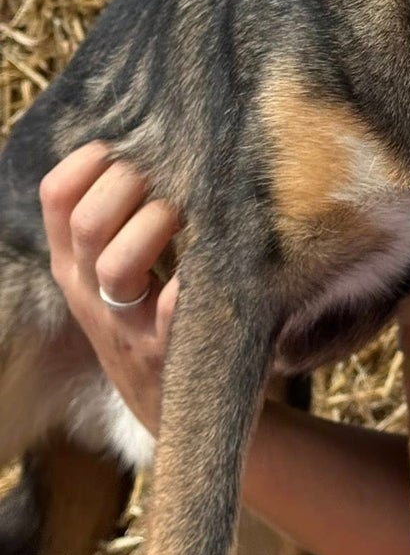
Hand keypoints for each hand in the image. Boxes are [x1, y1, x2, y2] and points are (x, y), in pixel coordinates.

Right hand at [39, 142, 180, 435]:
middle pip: (88, 223)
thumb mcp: (121, 272)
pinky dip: (187, 285)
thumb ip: (122, 218)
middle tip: (170, 182)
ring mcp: (127, 328)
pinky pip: (172, 311)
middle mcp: (91, 295)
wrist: (182, 411)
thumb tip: (154, 142)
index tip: (127, 150)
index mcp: (75, 265)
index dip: (89, 161)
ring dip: (158, 226)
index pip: (56, 198)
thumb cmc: (156, 319)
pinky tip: (209, 264)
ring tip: (188, 217)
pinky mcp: (167, 355)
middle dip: (132, 185)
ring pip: (117, 265)